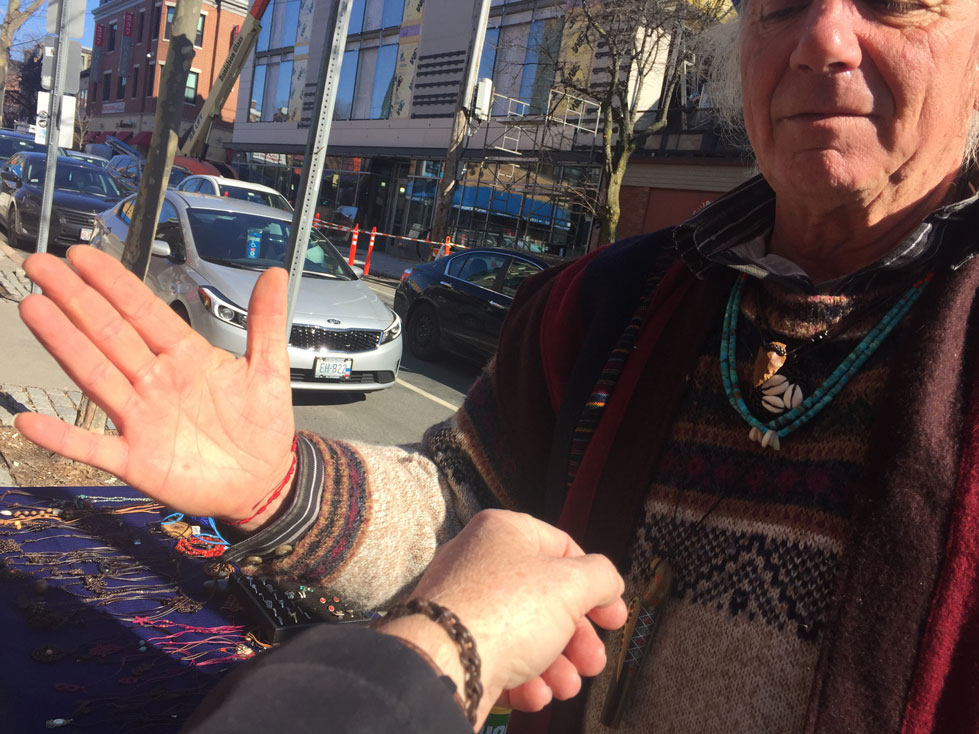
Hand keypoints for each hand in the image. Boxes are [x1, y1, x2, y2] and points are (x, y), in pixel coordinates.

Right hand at [15, 246, 295, 523]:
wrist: (263, 481)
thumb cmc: (261, 425)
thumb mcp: (270, 370)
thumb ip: (267, 322)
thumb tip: (276, 274)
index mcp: (186, 356)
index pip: (143, 311)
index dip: (114, 283)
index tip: (83, 256)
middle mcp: (156, 381)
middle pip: (110, 333)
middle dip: (75, 299)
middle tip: (41, 265)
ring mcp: (142, 418)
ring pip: (97, 375)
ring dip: (65, 344)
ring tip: (34, 311)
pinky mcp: (136, 460)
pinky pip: (93, 446)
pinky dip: (63, 437)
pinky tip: (31, 422)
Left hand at [378, 510, 626, 725]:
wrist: (442, 664)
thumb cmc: (506, 611)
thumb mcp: (571, 584)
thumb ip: (600, 577)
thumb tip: (608, 582)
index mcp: (504, 531)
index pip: (562, 547)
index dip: (594, 583)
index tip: (614, 617)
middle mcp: (480, 562)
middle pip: (546, 598)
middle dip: (577, 637)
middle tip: (593, 663)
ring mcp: (464, 606)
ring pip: (525, 634)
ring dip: (556, 664)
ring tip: (568, 686)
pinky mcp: (455, 646)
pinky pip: (498, 658)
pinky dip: (524, 678)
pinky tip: (537, 694)